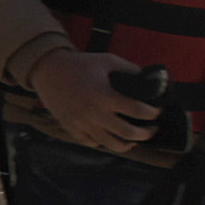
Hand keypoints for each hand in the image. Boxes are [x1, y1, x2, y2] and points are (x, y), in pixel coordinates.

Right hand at [31, 48, 160, 151]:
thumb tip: (147, 78)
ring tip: (134, 139)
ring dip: (127, 144)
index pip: (137, 110)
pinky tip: (109, 136)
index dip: (152, 113)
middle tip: (151, 129)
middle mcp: (94, 113)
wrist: (48, 70)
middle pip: (128, 133)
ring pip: (111, 144)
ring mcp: (82, 123)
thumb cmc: (78, 64)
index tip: (156, 112)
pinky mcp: (71, 127)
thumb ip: (129, 68)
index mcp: (104, 95)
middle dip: (146, 134)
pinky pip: (92, 143)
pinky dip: (104, 142)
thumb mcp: (107, 60)